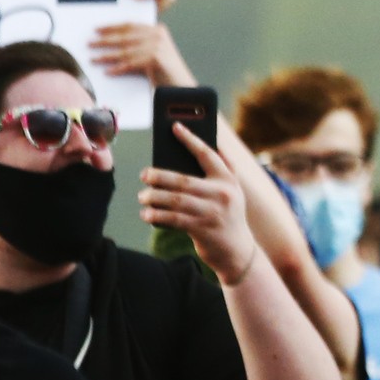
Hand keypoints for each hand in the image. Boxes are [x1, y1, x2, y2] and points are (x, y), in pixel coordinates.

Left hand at [90, 19, 192, 87]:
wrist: (181, 87)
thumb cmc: (165, 73)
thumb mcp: (154, 53)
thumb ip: (139, 45)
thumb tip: (111, 41)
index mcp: (158, 30)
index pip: (130, 26)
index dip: (112, 27)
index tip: (97, 30)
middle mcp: (158, 35)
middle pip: (125, 37)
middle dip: (105, 41)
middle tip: (90, 44)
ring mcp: (157, 46)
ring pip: (125, 51)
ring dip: (106, 56)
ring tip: (93, 58)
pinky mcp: (155, 59)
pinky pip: (130, 64)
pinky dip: (117, 68)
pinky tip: (107, 71)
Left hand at [138, 123, 256, 279]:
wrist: (238, 252)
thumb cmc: (227, 216)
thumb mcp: (232, 192)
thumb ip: (220, 171)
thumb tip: (193, 148)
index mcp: (229, 180)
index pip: (207, 154)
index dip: (190, 139)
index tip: (174, 127)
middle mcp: (222, 194)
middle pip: (183, 180)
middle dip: (159, 176)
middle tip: (144, 174)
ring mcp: (212, 212)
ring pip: (175, 200)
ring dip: (154, 197)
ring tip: (142, 196)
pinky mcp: (203, 229)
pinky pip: (174, 219)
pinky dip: (157, 215)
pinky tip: (147, 213)